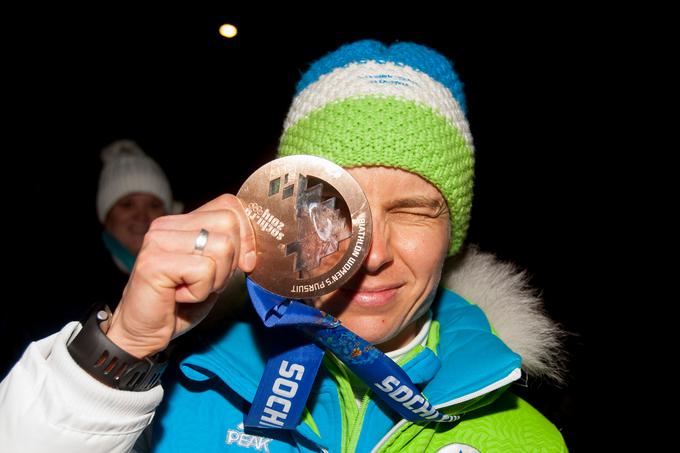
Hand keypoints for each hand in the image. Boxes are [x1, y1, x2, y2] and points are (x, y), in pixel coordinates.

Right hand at [105, 194, 256, 357]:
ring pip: (222, 247)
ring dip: (216, 279)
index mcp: (183, 222)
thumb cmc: (179, 305)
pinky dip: (200, 291)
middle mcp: (167, 224)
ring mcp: (158, 240)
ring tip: (192, 288)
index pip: (230, 205)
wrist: (142, 333)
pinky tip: (180, 296)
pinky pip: (204, 270)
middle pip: (230, 224)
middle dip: (231, 262)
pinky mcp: (154, 262)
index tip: (245, 263)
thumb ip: (231, 250)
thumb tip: (260, 241)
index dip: (247, 235)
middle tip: (206, 281)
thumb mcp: (214, 272)